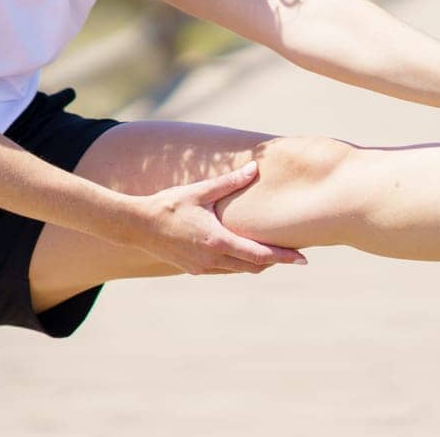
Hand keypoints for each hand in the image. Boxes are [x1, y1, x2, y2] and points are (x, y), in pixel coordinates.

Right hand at [126, 161, 308, 274]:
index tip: (303, 259)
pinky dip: (238, 264)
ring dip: (256, 263)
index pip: (259, 255)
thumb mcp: (200, 191)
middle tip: (295, 254)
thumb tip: (254, 168)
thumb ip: (229, 182)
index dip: (284, 257)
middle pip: (253, 267)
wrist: (136, 225)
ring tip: (273, 252)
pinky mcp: (193, 269)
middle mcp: (212, 260)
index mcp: (218, 242)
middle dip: (275, 261)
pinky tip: (242, 252)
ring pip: (239, 271)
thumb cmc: (169, 205)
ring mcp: (202, 268)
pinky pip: (223, 270)